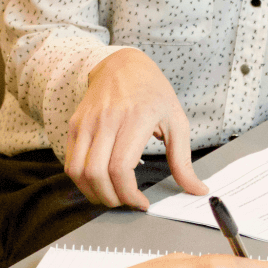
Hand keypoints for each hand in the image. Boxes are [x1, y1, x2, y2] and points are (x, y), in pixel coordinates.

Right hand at [65, 49, 207, 209]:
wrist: (123, 64)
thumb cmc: (152, 92)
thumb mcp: (176, 121)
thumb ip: (183, 161)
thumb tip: (197, 189)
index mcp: (135, 119)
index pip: (120, 167)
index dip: (128, 194)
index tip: (141, 203)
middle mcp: (107, 120)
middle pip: (96, 174)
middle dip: (111, 199)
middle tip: (126, 202)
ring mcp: (87, 122)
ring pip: (78, 171)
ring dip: (93, 193)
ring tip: (111, 196)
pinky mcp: (75, 125)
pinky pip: (70, 162)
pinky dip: (81, 180)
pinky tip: (98, 183)